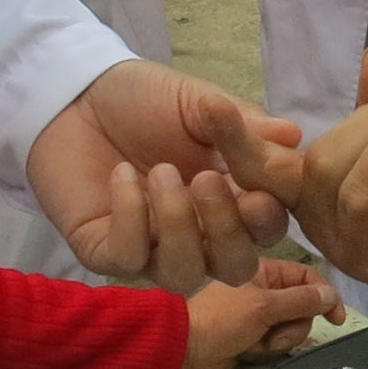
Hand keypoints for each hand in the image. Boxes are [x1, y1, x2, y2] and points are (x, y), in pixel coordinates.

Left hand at [27, 59, 293, 288]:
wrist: (73, 94)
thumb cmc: (143, 100)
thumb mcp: (199, 102)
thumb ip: (243, 123)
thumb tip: (294, 137)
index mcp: (231, 198)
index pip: (268, 227)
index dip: (269, 217)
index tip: (258, 190)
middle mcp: (199, 233)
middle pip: (235, 267)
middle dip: (228, 232)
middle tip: (206, 182)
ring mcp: (152, 248)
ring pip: (185, 274)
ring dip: (178, 225)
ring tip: (160, 172)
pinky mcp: (107, 251)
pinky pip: (129, 259)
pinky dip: (131, 218)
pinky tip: (122, 176)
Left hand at [180, 259, 340, 368]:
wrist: (187, 350)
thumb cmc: (221, 319)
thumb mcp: (264, 306)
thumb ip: (302, 300)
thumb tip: (332, 294)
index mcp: (265, 271)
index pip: (307, 277)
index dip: (325, 296)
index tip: (336, 318)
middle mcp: (265, 290)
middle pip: (303, 307)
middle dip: (293, 325)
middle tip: (275, 333)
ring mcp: (260, 315)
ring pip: (292, 328)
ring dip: (279, 339)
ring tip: (257, 342)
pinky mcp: (255, 337)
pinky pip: (277, 342)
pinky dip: (267, 349)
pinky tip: (249, 349)